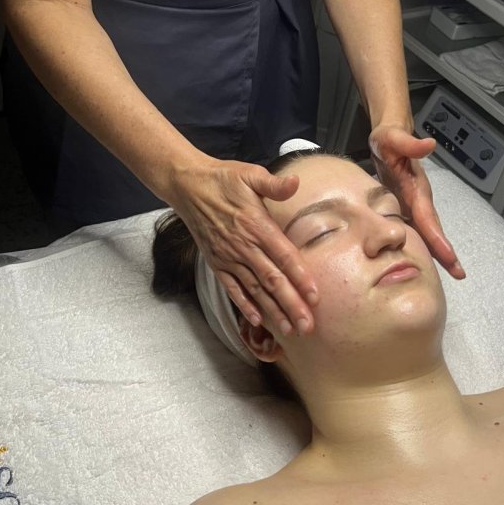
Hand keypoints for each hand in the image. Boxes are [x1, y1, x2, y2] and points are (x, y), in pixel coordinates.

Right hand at [169, 158, 317, 334]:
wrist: (188, 186)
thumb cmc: (223, 179)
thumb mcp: (250, 174)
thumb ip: (273, 184)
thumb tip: (295, 182)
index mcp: (257, 225)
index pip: (284, 257)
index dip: (300, 278)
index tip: (315, 297)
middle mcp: (244, 246)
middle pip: (272, 280)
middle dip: (291, 305)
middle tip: (308, 326)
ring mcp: (229, 257)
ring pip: (255, 289)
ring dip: (272, 311)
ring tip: (288, 330)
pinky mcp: (216, 262)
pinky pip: (232, 288)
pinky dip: (244, 305)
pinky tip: (257, 320)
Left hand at [369, 124, 464, 278]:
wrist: (388, 137)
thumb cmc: (389, 139)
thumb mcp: (393, 138)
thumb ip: (409, 142)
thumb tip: (430, 144)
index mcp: (417, 189)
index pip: (429, 218)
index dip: (438, 238)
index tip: (450, 257)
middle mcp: (419, 199)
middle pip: (434, 229)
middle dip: (446, 251)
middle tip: (459, 273)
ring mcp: (413, 203)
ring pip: (427, 231)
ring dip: (438, 251)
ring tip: (450, 272)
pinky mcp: (405, 205)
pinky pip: (415, 228)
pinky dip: (422, 244)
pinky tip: (422, 259)